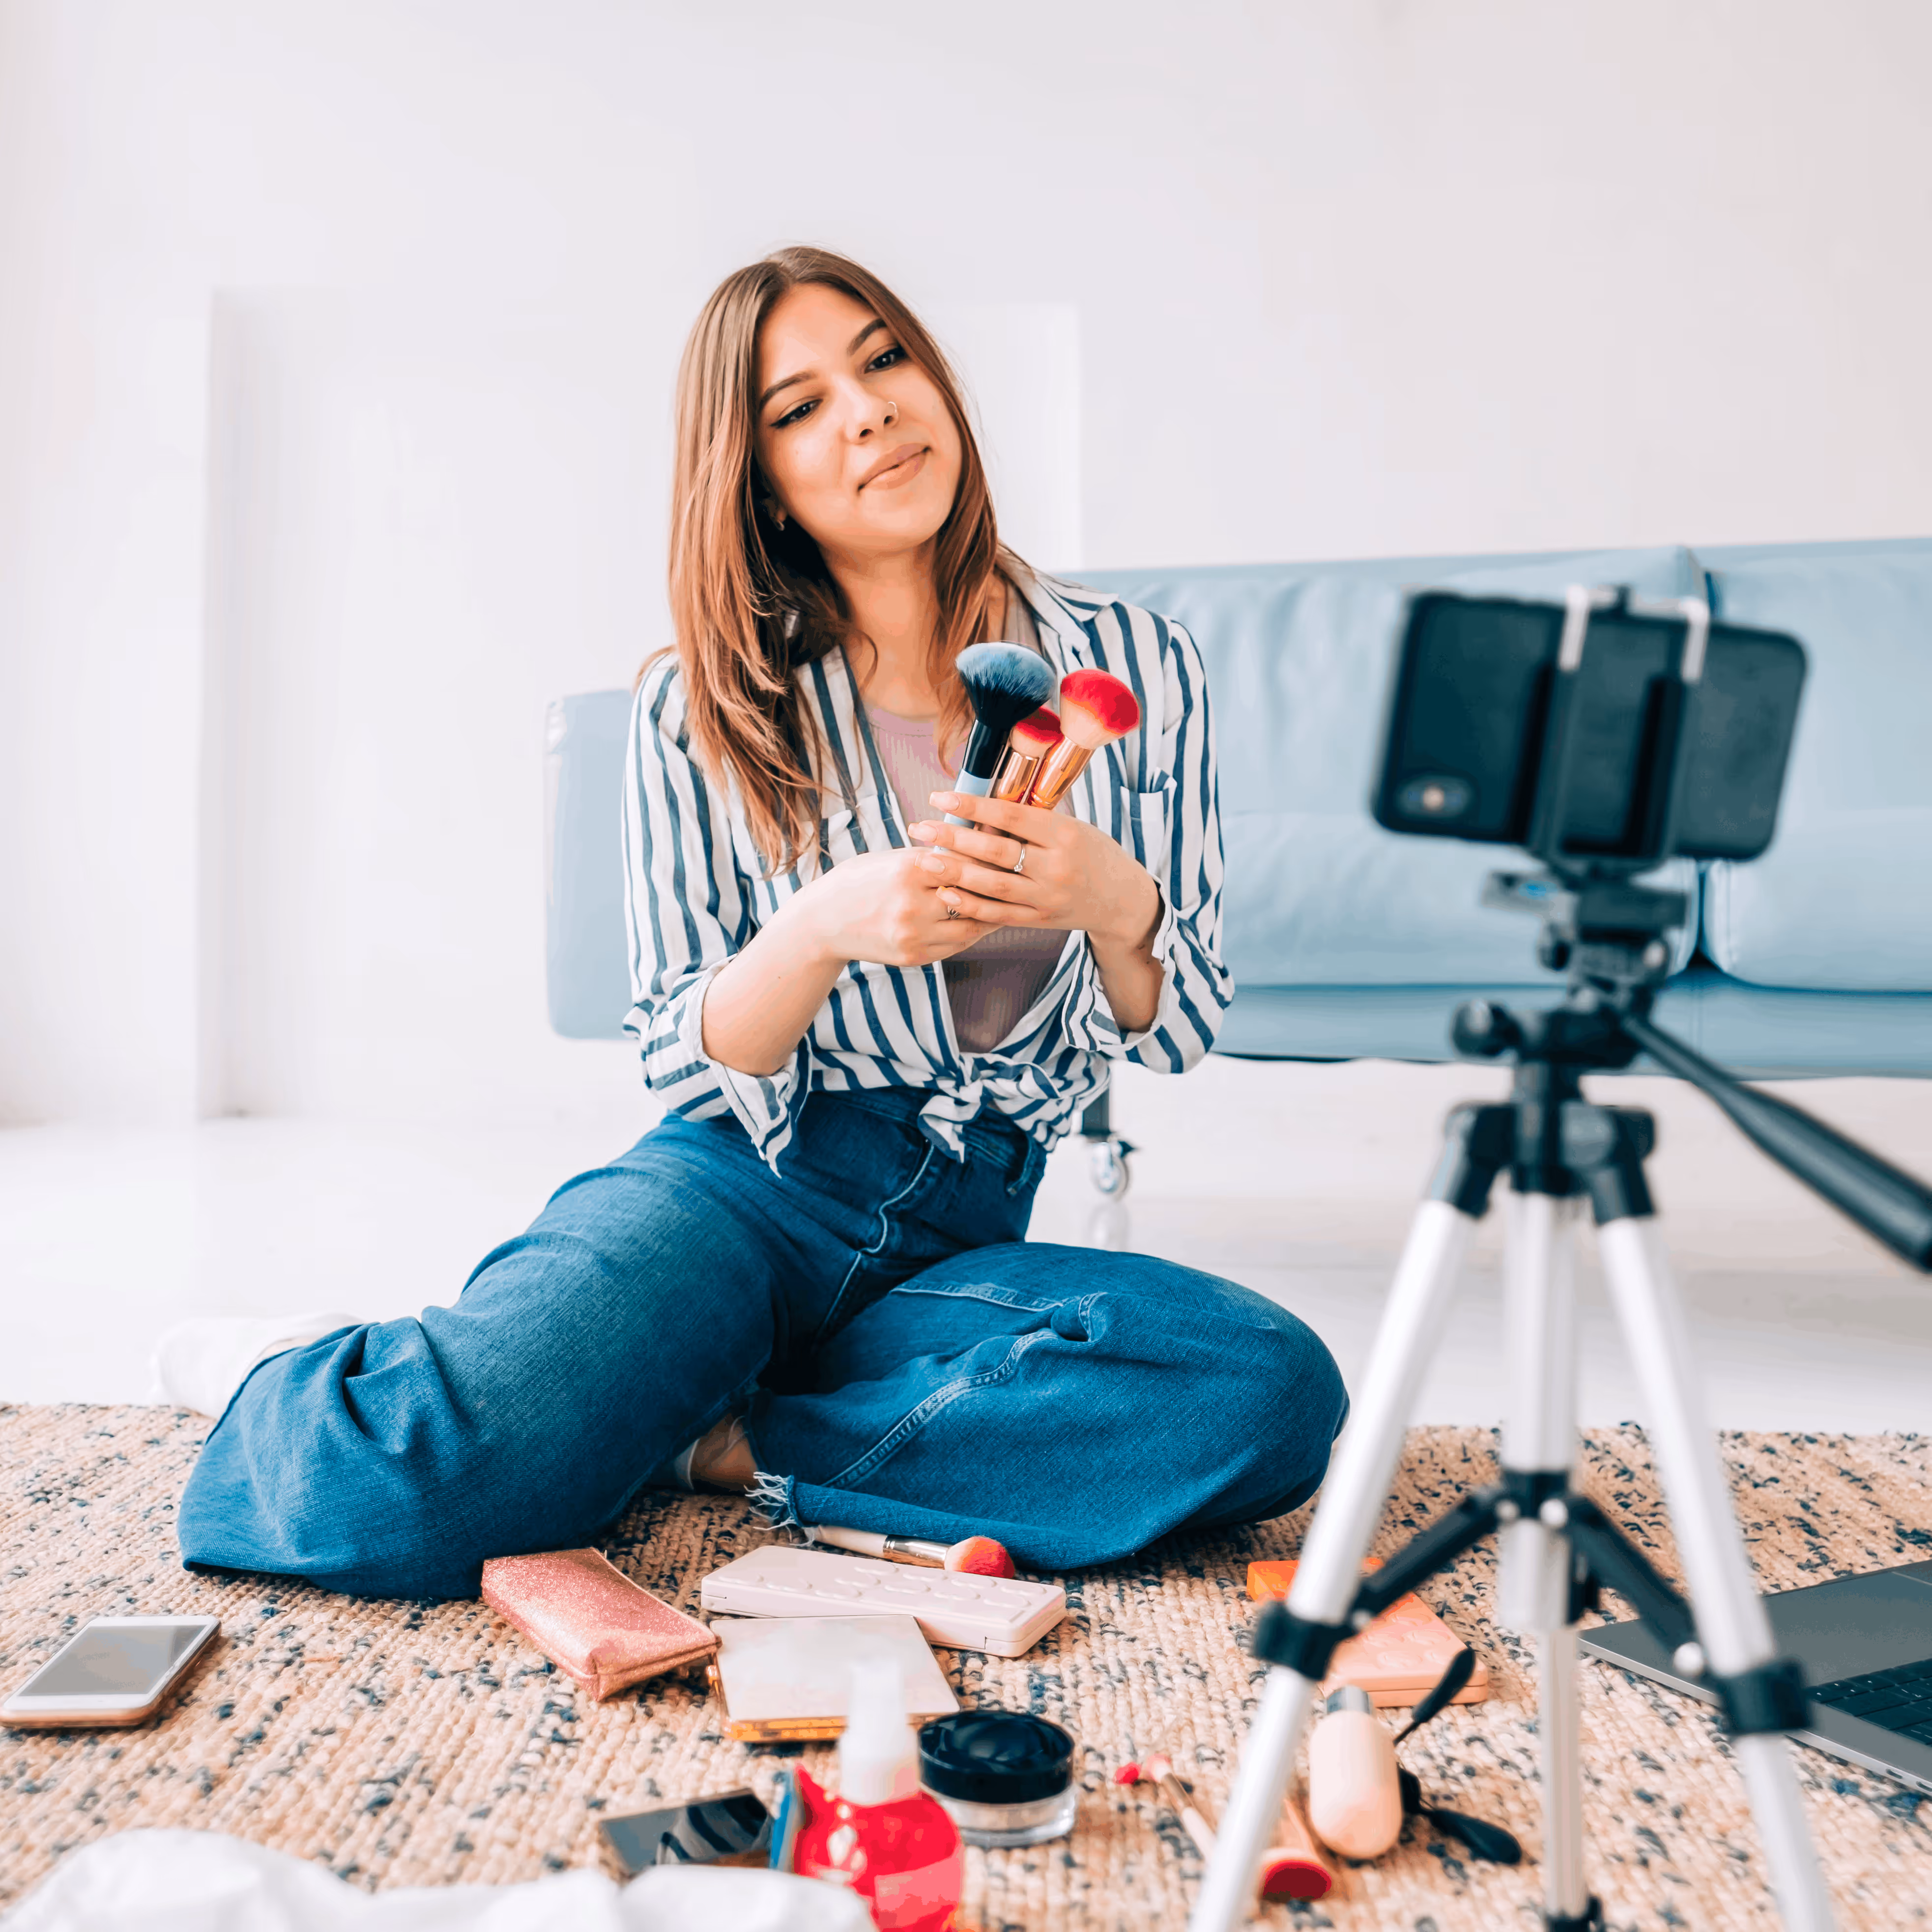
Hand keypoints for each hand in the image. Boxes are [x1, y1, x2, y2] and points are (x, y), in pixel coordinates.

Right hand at [793, 847, 997, 967]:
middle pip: (973, 894)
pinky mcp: (914, 956)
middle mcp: (913, 903)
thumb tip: (975, 840)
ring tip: (1010, 903)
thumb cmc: (859, 881)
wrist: (824, 922)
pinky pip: (957, 945)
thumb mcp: (892, 858)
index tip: (1012, 852)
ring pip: (972, 925)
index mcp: (908, 869)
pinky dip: (973, 932)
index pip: (965, 862)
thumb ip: (931, 854)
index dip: (991, 858)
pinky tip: (984, 922)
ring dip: (992, 914)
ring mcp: (914, 934)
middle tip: (1021, 879)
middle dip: (999, 887)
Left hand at [909, 792, 1161, 948]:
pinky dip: (970, 904)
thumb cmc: (1093, 853)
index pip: (1011, 816)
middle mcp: (1056, 867)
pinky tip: (945, 892)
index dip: (972, 806)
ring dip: (954, 871)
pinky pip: (998, 914)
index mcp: (1065, 835)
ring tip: (924, 859)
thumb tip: (981, 804)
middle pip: (996, 850)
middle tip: (920, 827)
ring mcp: (1047, 897)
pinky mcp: (1039, 920)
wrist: (1121, 900)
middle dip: (953, 838)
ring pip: (993, 884)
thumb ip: (1032, 820)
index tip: (940, 797)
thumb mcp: (1072, 826)